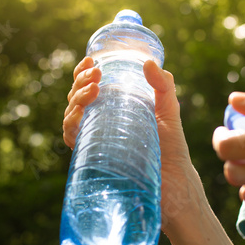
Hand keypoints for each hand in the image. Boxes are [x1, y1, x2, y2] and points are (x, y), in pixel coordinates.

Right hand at [63, 57, 206, 232]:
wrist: (173, 183)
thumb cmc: (171, 149)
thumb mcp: (169, 111)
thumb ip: (163, 86)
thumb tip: (150, 62)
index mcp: (114, 109)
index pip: (90, 87)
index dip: (84, 73)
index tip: (91, 62)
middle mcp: (100, 123)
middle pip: (77, 98)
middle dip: (80, 83)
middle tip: (95, 76)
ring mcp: (95, 140)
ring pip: (72, 115)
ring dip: (75, 100)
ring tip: (93, 91)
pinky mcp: (93, 157)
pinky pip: (73, 139)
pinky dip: (71, 126)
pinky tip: (79, 117)